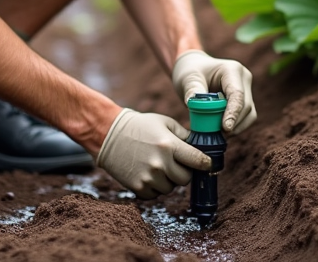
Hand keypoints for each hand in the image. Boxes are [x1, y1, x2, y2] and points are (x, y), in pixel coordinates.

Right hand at [96, 108, 211, 197]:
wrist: (109, 134)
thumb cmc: (140, 126)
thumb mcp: (164, 123)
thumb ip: (184, 135)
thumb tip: (201, 148)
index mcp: (169, 145)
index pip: (198, 160)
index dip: (206, 164)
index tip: (208, 165)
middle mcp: (160, 163)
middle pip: (185, 179)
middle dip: (183, 172)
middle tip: (174, 163)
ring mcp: (148, 177)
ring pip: (171, 188)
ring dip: (168, 180)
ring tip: (157, 165)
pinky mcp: (138, 187)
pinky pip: (155, 194)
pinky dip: (154, 187)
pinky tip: (147, 173)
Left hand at [171, 50, 256, 133]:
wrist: (194, 70)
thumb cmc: (190, 72)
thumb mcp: (187, 79)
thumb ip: (192, 90)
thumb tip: (193, 102)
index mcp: (232, 69)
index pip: (237, 94)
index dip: (233, 112)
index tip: (226, 128)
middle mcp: (243, 78)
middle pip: (245, 106)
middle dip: (233, 122)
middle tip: (216, 134)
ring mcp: (247, 89)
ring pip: (249, 114)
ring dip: (236, 127)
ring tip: (218, 133)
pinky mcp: (245, 100)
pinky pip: (246, 117)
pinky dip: (236, 126)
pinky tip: (222, 131)